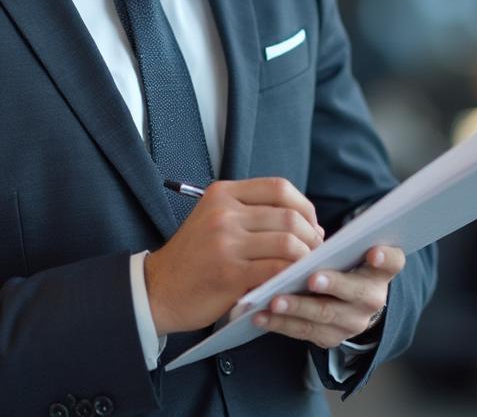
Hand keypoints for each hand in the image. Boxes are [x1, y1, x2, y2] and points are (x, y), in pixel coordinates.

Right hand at [144, 178, 323, 336]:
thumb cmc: (192, 258)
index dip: (305, 207)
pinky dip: (293, 277)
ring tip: (307, 269)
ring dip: (307, 258)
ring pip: (289, 242)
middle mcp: (224, 212)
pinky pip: (277, 269)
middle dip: (312, 236)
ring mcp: (226, 241)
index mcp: (222, 194)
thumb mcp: (214, 219)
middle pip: (289, 215)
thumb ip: (250, 213)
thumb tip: (303, 222)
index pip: (279, 188)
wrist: (159, 288)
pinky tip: (293, 283)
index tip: (312, 226)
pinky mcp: (230, 272)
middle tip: (316, 253)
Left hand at [251, 245, 403, 348]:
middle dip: (332, 284)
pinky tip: (261, 315)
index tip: (372, 252)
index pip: (392, 261)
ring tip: (274, 300)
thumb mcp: (348, 248)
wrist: (346, 299)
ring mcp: (352, 321)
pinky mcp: (331, 337)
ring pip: (325, 314)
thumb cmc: (341, 261)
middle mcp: (371, 298)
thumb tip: (311, 226)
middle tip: (311, 279)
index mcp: (379, 270)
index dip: (384, 257)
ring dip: (297, 307)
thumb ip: (340, 240)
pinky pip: (304, 331)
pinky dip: (280, 323)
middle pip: (355, 292)